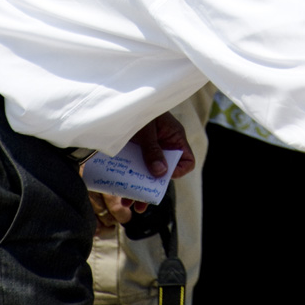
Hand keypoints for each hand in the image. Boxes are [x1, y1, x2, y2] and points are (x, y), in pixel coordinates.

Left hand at [86, 111, 194, 231]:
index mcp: (174, 138)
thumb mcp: (145, 129)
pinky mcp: (135, 152)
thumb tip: (161, 174)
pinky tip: (119, 193)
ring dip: (139, 190)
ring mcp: (149, 150)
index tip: (162, 177)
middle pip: (165, 173)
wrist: (118, 99)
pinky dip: (129, 181)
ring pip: (148, 175)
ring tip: (128, 205)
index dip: (177, 172)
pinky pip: (135, 170)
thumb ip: (152, 150)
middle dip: (153, 189)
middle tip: (142, 204)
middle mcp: (163, 146)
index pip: (186, 161)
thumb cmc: (137, 107)